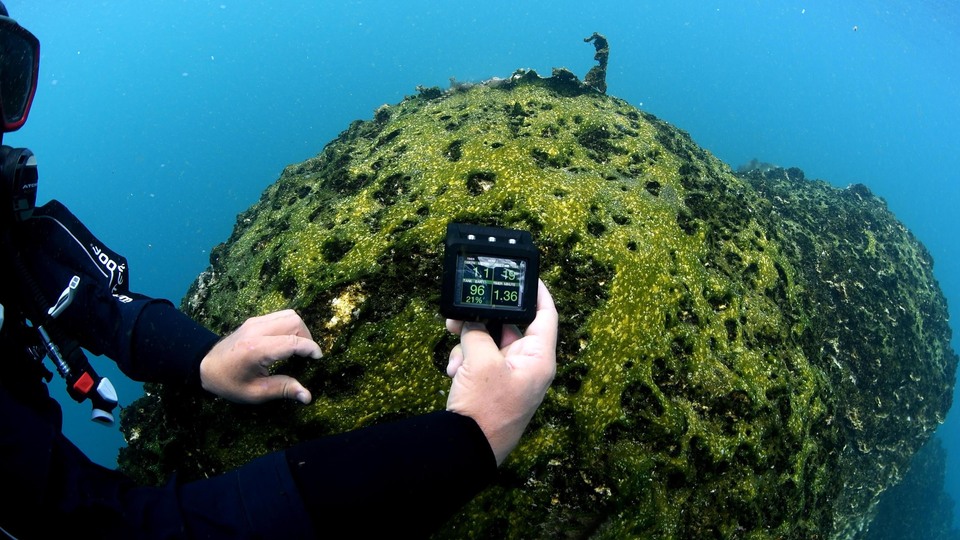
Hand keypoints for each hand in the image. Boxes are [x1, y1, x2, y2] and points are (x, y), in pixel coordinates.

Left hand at [199, 309, 321, 403]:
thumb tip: (307, 396)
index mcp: (257, 349)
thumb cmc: (229, 383)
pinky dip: (289, 326)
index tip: (318, 358)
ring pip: (289, 314)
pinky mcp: (254, 320)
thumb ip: (283, 390)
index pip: (292, 341)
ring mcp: (255, 322)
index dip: (310, 348)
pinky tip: (286, 342)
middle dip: (307, 336)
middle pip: (294, 321)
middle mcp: (257, 330)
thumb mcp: (255, 393)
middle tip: (306, 355)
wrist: (205, 366)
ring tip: (298, 347)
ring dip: (299, 329)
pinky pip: (280, 316)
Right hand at [445, 279, 557, 464]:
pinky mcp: (494, 386)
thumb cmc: (485, 409)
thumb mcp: (479, 361)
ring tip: (456, 357)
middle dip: (484, 320)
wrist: (466, 449)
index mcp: (539, 358)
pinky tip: (453, 372)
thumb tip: (471, 321)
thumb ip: (477, 332)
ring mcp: (511, 377)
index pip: (546, 315)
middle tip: (464, 310)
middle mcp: (529, 366)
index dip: (538, 292)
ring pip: (491, 343)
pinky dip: (466, 361)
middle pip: (511, 327)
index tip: (527, 274)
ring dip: (470, 343)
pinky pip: (481, 361)